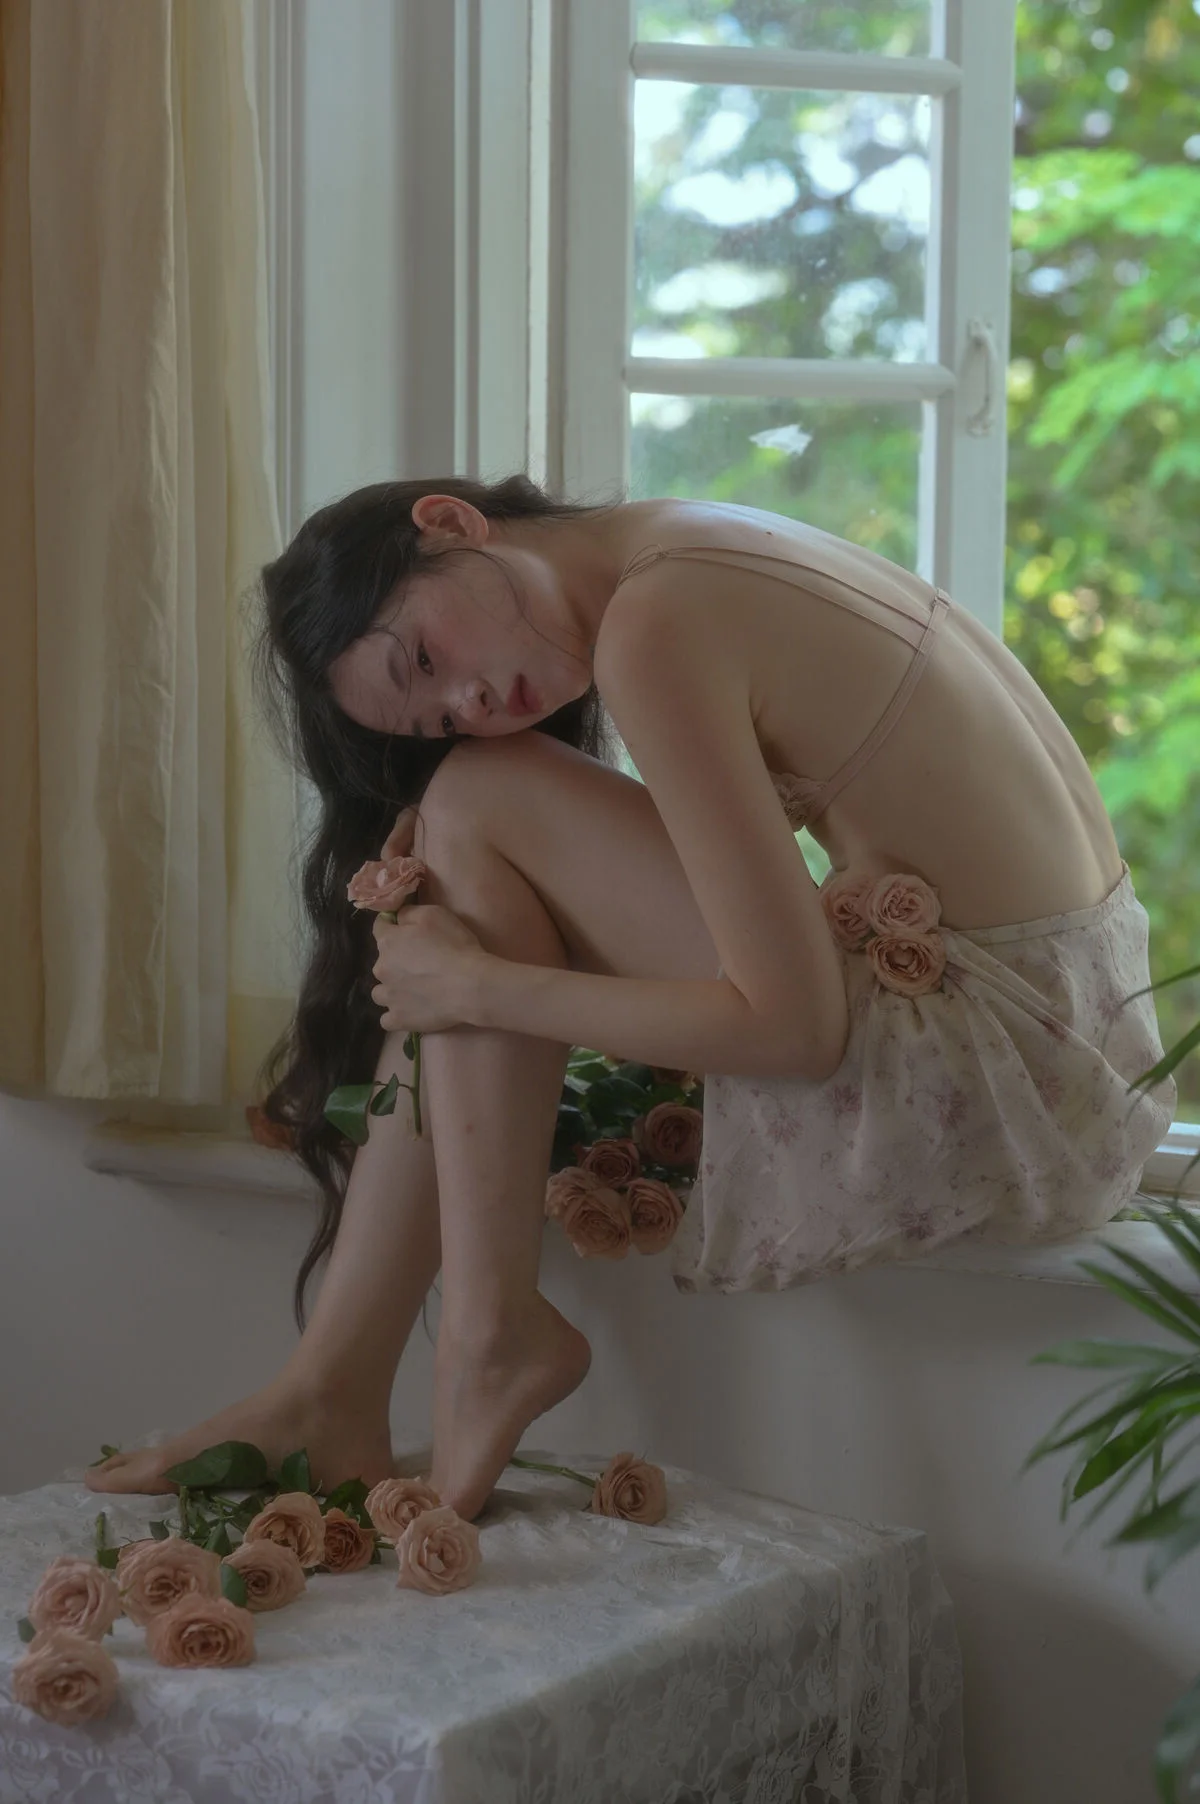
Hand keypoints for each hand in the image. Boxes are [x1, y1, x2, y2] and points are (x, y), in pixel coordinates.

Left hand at [371, 903, 487, 1032]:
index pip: (379, 927)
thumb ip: (409, 913)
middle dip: (395, 961)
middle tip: (420, 965)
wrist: (470, 986)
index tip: (406, 931)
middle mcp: (381, 969)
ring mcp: (388, 997)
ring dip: (392, 990)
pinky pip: (387, 1019)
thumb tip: (397, 918)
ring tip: (413, 991)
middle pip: (381, 962)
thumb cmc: (455, 946)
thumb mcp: (434, 914)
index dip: (392, 926)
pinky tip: (410, 1011)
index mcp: (388, 941)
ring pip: (380, 992)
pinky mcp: (398, 1019)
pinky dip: (396, 1015)